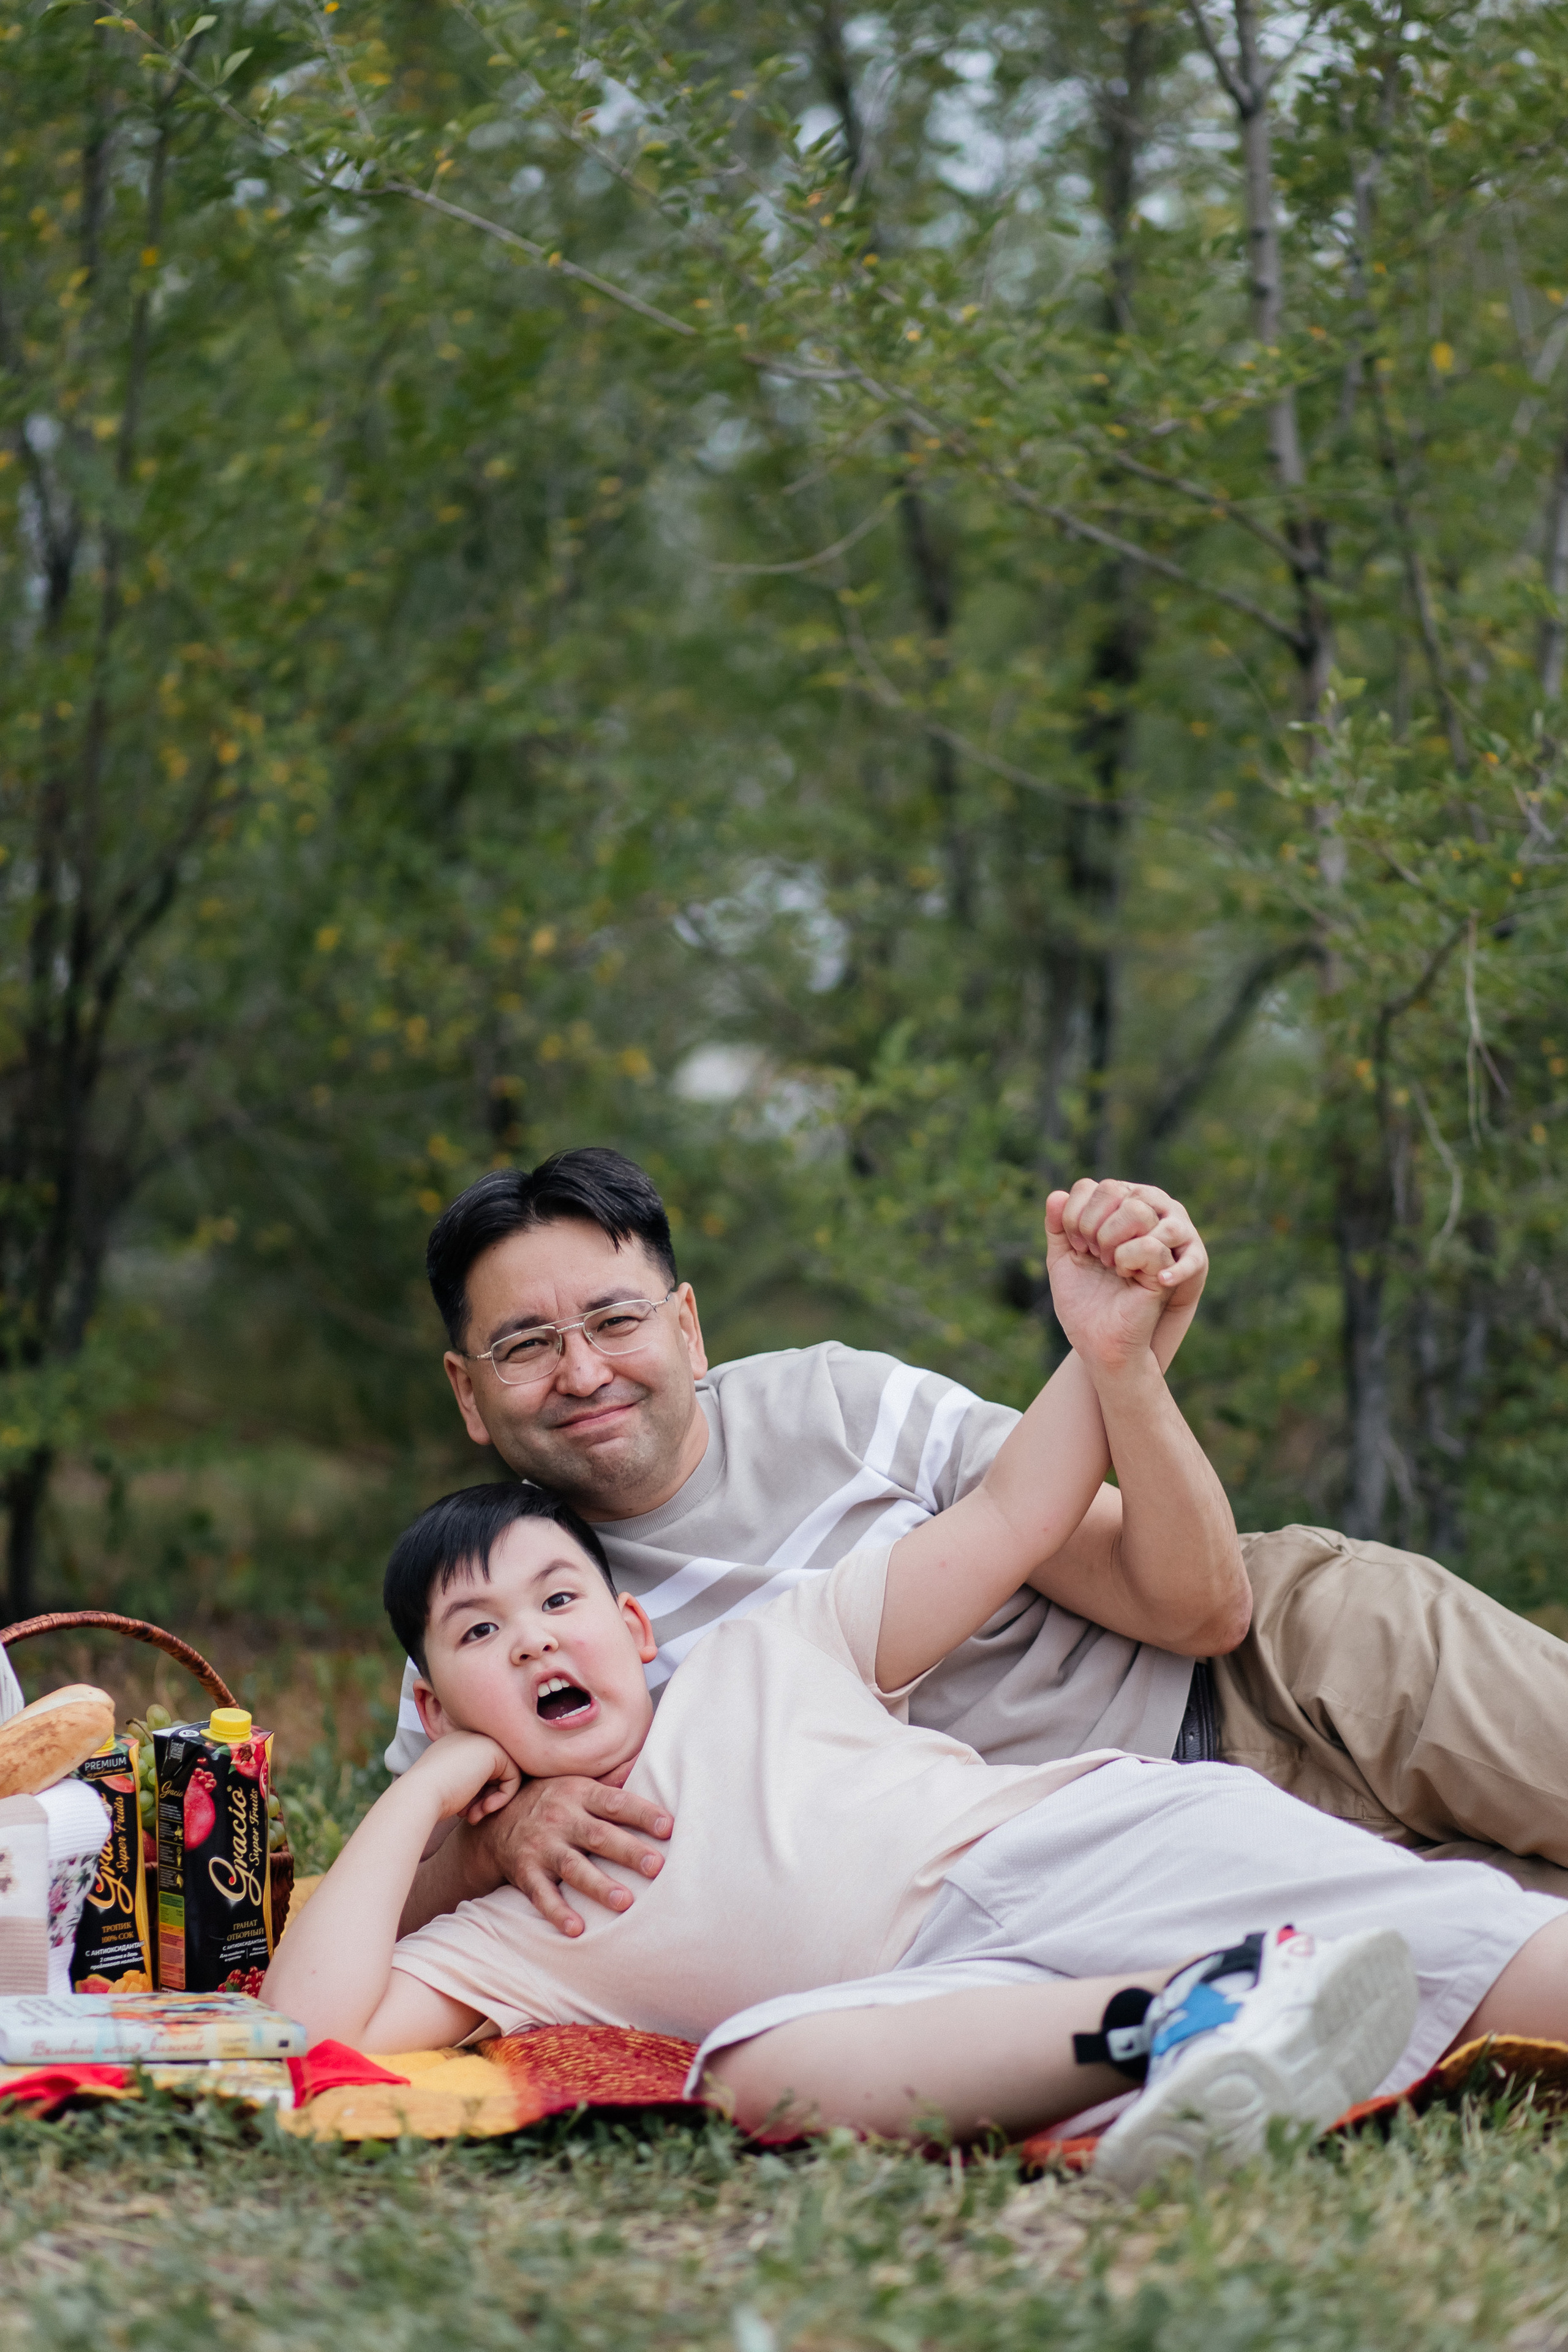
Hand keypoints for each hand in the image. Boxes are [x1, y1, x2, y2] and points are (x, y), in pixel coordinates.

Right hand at [411, 1729, 522, 1826]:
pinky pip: (514, 1777)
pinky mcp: (495, 1750)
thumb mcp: (451, 1787)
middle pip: (494, 1771)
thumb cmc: (429, 1799)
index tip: (464, 1812)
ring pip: (506, 1774)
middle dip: (486, 1797)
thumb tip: (491, 1795)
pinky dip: (503, 1798)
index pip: (480, 1769)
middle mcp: (469, 1737)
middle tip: (472, 1816)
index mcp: (456, 1744)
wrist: (418, 1796)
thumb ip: (469, 1783)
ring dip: (494, 1800)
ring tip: (476, 1816)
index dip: (476, 1794)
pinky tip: (485, 1809)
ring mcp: (482, 1740)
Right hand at [473, 1775, 673, 1937]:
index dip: (642, 1813)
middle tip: (657, 1866)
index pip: (615, 1802)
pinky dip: (557, 1912)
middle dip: (628, 1851)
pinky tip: (576, 1929)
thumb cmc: (550, 1801)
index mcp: (579, 1793)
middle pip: (598, 1835)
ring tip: (624, 1902)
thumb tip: (643, 1761)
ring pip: (572, 1867)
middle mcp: (561, 1818)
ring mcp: (542, 1847)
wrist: (494, 1822)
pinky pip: (541, 1894)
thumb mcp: (576, 1783)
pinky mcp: (525, 1872)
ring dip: (598, 1885)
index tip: (669, 1827)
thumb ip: (610, 1780)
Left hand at [1045, 1186, 1173, 1375]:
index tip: (1073, 1245)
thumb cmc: (1081, 1305)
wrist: (1095, 1343)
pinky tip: (1121, 1274)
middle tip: (1088, 1252)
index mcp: (1109, 1221)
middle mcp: (1133, 1227)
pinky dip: (1126, 1257)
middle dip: (1089, 1221)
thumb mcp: (1061, 1260)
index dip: (1074, 1211)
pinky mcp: (1163, 1269)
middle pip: (1113, 1189)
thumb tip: (1056, 1194)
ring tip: (1106, 1262)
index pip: (1092, 1187)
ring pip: (1136, 1210)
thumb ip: (1058, 1227)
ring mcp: (1151, 1245)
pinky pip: (1150, 1244)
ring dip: (1108, 1236)